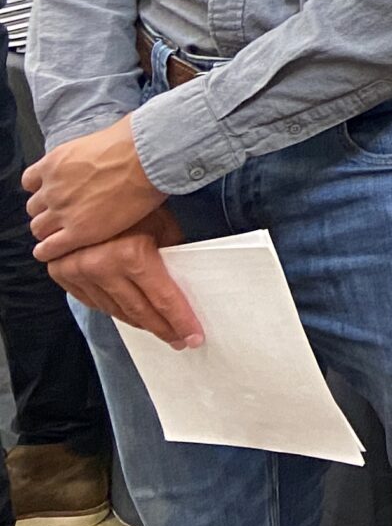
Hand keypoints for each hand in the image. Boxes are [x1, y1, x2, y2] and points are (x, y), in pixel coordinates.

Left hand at [26, 117, 166, 258]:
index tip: (54, 193)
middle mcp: (52, 188)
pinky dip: (48, 252)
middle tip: (65, 214)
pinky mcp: (78, 231)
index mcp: (54, 163)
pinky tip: (55, 252)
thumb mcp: (102, 136)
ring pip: (39, 229)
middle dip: (48, 211)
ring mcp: (62, 210)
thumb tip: (106, 147)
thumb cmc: (135, 142)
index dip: (43, 189)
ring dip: (50, 231)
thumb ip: (91, 150)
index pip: (30, 182)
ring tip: (64, 233)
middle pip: (34, 208)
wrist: (148, 158)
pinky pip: (49, 249)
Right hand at [47, 208, 200, 347]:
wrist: (89, 186)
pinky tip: (133, 315)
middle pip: (139, 310)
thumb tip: (187, 282)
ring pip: (115, 310)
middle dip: (163, 328)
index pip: (162, 298)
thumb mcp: (163, 224)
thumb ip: (173, 255)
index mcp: (130, 254)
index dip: (180, 320)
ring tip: (162, 330)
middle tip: (181, 340)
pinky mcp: (63, 275)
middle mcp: (100, 267)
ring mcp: (78, 272)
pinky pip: (94, 302)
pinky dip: (115, 309)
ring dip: (140, 322)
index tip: (194, 338)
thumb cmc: (136, 200)